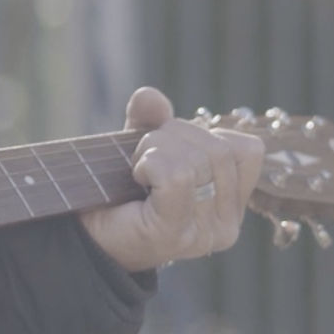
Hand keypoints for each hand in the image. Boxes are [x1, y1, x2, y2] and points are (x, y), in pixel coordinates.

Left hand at [79, 87, 265, 272]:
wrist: (86, 236)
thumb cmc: (120, 195)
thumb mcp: (144, 148)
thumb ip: (152, 121)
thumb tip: (151, 97)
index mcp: (231, 207)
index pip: (248, 151)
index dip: (205, 133)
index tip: (172, 149)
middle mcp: (226, 226)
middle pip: (220, 150)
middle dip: (175, 135)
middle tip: (144, 156)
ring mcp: (203, 234)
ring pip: (198, 160)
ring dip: (157, 148)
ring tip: (137, 169)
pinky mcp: (174, 234)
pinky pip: (176, 176)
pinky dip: (151, 163)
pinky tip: (136, 177)